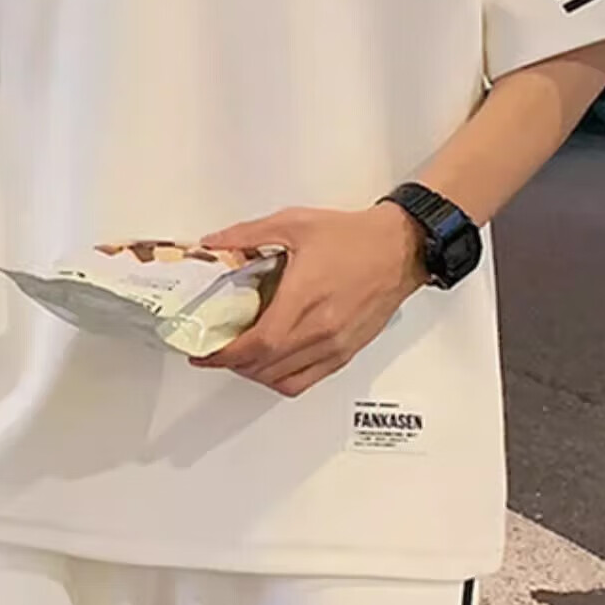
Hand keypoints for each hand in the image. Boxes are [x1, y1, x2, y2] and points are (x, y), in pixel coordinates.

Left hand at [189, 204, 426, 397]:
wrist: (400, 248)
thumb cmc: (354, 237)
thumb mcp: (294, 223)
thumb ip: (248, 235)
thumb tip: (213, 242)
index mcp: (304, 299)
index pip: (257, 345)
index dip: (225, 356)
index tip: (205, 353)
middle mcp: (320, 330)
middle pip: (265, 367)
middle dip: (233, 364)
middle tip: (215, 351)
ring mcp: (335, 346)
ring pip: (284, 380)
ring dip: (256, 374)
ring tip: (241, 358)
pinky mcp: (346, 352)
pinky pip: (307, 380)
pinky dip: (282, 379)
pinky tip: (272, 364)